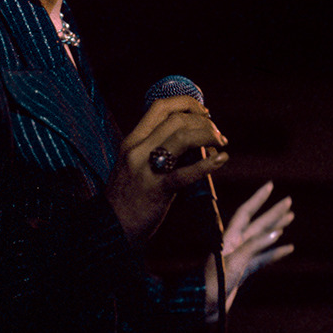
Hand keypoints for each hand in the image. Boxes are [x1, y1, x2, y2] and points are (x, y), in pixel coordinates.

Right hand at [106, 95, 228, 245]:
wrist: (111, 228)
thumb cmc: (127, 197)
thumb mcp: (134, 164)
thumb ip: (155, 148)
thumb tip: (191, 137)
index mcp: (132, 140)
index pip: (160, 107)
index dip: (187, 103)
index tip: (204, 112)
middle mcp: (137, 149)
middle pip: (176, 119)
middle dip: (203, 122)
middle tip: (217, 134)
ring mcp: (146, 169)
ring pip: (182, 137)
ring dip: (207, 135)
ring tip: (220, 143)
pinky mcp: (157, 190)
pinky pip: (185, 173)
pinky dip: (207, 164)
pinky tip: (221, 159)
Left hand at [205, 181, 293, 321]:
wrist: (204, 306)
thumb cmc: (214, 283)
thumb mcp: (234, 262)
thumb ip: (254, 247)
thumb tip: (276, 233)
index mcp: (229, 237)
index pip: (246, 212)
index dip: (258, 198)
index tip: (270, 186)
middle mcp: (235, 244)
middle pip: (258, 224)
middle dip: (273, 212)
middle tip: (288, 201)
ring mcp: (240, 257)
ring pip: (262, 239)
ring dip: (276, 228)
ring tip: (290, 218)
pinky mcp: (244, 271)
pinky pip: (263, 258)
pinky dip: (276, 253)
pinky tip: (288, 249)